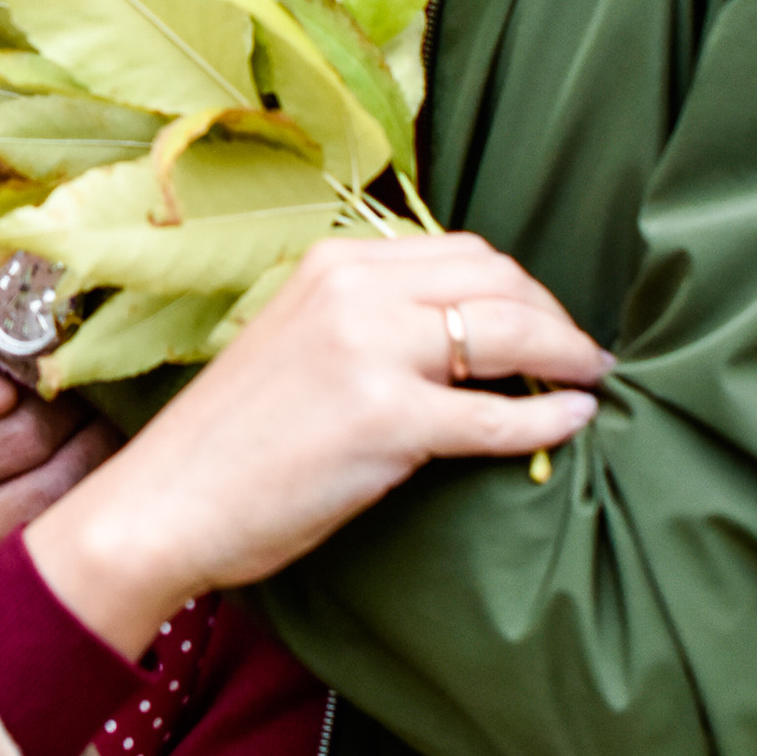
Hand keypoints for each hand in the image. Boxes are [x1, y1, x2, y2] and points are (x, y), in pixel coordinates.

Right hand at [0, 311, 116, 611]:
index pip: (14, 431)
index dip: (54, 398)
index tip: (57, 382)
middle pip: (48, 482)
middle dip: (84, 434)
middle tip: (90, 409)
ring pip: (60, 532)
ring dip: (92, 483)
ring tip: (87, 447)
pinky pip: (54, 574)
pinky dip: (75, 533)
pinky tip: (71, 503)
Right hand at [26, 233, 608, 660]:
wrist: (166, 504)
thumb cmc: (231, 441)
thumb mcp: (298, 343)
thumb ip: (369, 321)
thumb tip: (464, 334)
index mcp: (332, 264)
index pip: (461, 251)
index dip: (521, 287)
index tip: (548, 322)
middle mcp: (352, 290)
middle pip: (496, 279)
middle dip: (554, 314)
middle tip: (583, 354)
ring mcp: (370, 351)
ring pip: (507, 332)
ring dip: (565, 356)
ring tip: (590, 381)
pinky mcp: (385, 421)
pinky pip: (496, 415)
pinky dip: (546, 418)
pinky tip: (572, 423)